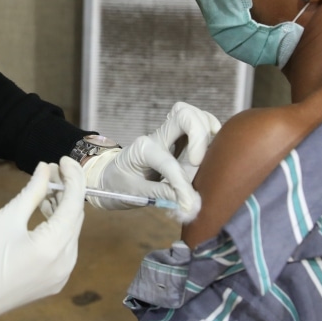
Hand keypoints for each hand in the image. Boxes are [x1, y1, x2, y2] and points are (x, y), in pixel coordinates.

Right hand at [0, 157, 84, 320]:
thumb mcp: (7, 218)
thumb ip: (32, 191)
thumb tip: (46, 168)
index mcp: (52, 246)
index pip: (75, 203)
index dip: (73, 177)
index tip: (64, 159)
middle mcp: (65, 262)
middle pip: (76, 218)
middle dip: (68, 191)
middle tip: (51, 171)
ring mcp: (62, 275)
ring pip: (71, 232)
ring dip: (63, 210)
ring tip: (45, 191)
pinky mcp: (55, 282)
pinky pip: (65, 248)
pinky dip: (58, 229)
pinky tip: (44, 216)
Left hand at [84, 102, 219, 221]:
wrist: (109, 177)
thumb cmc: (119, 185)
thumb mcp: (135, 195)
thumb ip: (163, 196)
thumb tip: (191, 205)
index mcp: (142, 149)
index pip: (169, 162)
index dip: (182, 185)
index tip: (190, 205)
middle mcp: (157, 136)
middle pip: (184, 115)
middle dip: (199, 135)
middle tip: (200, 162)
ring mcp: (168, 134)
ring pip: (194, 115)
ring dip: (208, 131)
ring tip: (212, 156)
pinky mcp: (177, 139)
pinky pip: (198, 126)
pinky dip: (210, 134)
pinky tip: (212, 153)